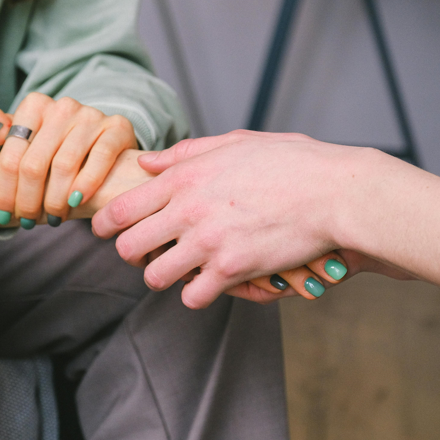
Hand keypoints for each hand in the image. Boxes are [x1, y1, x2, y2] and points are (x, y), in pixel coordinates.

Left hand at [0, 93, 136, 226]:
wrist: (101, 142)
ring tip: (53, 218)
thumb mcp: (23, 134)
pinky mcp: (117, 127)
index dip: (4, 191)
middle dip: (28, 201)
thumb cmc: (54, 146)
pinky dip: (86, 183)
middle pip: (34, 164)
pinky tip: (76, 202)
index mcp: (35, 105)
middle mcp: (62, 107)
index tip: (3, 215)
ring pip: (64, 165)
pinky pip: (100, 157)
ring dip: (55, 200)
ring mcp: (91, 116)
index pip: (11, 156)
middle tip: (28, 222)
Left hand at [91, 130, 407, 307]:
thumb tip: (147, 161)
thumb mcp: (235, 143)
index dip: (104, 224)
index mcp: (185, 177)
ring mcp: (208, 242)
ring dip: (163, 276)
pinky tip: (208, 283)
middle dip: (131, 254)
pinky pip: (192, 296)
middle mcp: (188, 210)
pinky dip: (197, 294)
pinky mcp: (231, 269)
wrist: (336, 193)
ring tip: (178, 270)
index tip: (104, 230)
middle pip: (128, 247)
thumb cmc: (291, 163)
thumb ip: (186, 153)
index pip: (121, 208)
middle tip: (145, 254)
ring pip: (155, 277)